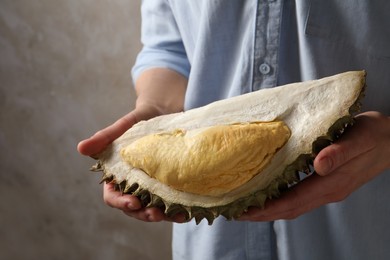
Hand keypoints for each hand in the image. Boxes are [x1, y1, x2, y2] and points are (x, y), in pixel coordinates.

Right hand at [78, 109, 184, 221]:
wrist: (163, 112)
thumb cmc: (139, 120)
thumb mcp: (123, 127)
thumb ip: (104, 138)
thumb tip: (80, 148)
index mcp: (117, 176)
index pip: (113, 196)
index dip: (121, 202)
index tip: (133, 202)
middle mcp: (134, 185)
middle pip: (134, 208)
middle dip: (144, 214)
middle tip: (156, 214)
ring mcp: (152, 187)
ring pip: (154, 209)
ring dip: (164, 216)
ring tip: (177, 216)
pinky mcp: (169, 185)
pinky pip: (172, 202)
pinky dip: (178, 209)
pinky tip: (187, 211)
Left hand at [239, 111, 389, 220]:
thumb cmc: (375, 134)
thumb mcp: (360, 138)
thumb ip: (339, 152)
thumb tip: (318, 166)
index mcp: (332, 183)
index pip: (293, 201)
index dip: (268, 208)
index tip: (244, 210)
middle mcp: (328, 191)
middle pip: (289, 209)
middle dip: (262, 213)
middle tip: (235, 212)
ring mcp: (328, 189)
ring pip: (293, 205)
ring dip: (269, 209)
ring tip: (246, 206)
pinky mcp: (327, 183)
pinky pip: (299, 197)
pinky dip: (280, 200)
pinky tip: (269, 193)